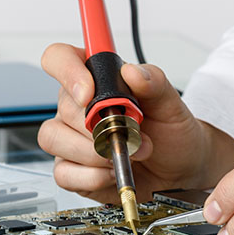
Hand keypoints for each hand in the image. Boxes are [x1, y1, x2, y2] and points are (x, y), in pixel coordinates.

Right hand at [38, 43, 233, 202]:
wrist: (179, 171)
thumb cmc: (170, 133)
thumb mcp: (171, 103)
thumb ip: (154, 82)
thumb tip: (132, 72)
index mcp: (96, 78)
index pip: (60, 58)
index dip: (68, 71)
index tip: (89, 94)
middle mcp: (77, 106)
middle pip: (63, 106)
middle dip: (101, 126)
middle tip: (133, 135)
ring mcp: (70, 137)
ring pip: (54, 138)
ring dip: (94, 152)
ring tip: (126, 155)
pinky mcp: (71, 169)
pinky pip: (63, 172)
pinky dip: (91, 176)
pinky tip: (112, 172)